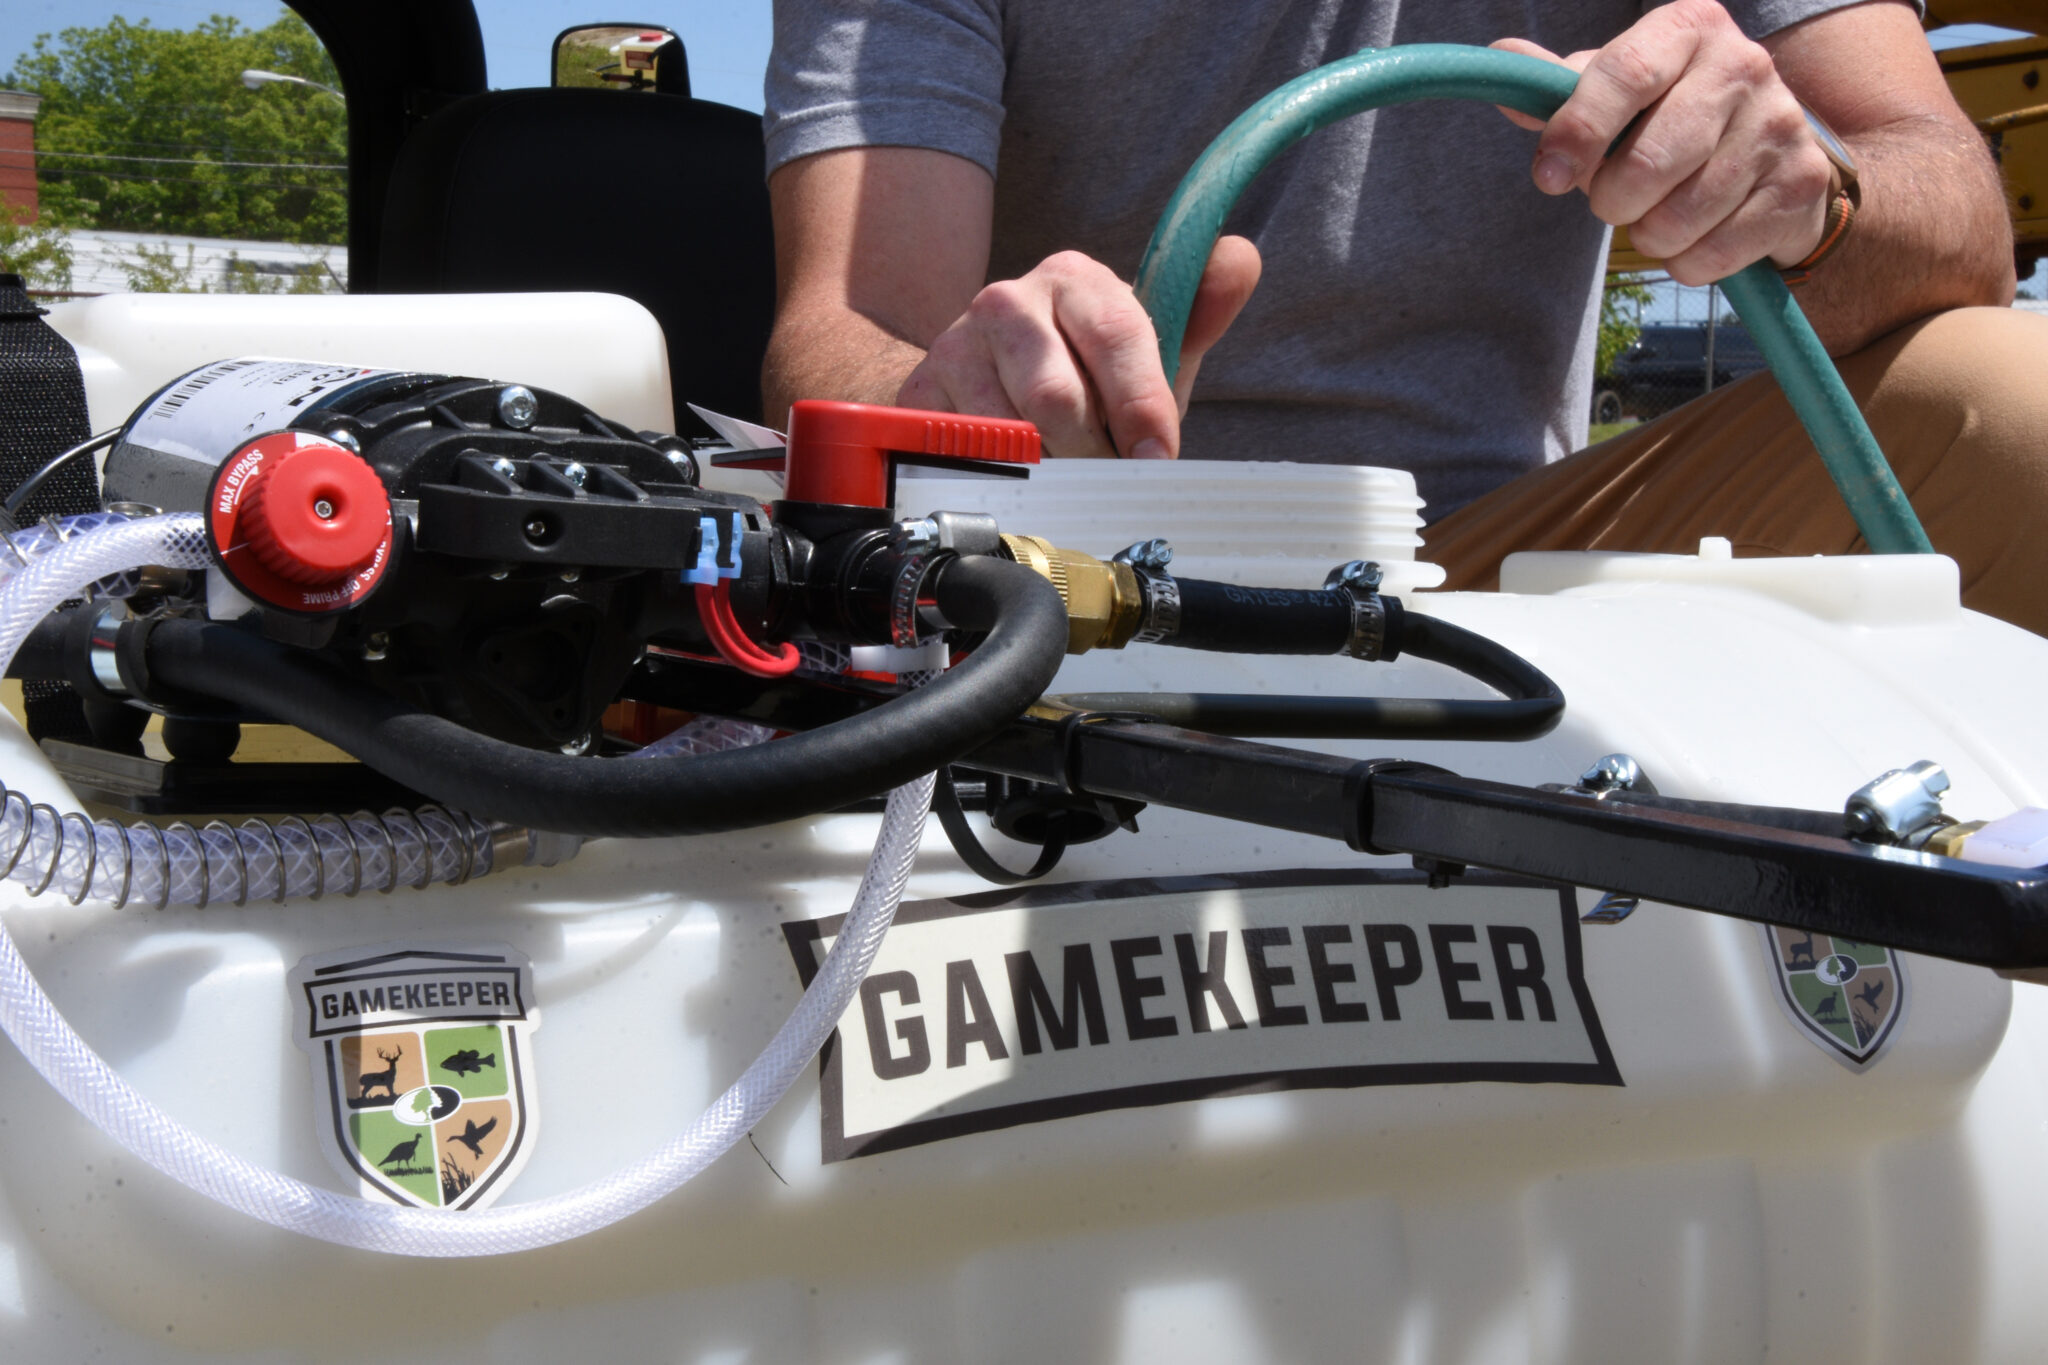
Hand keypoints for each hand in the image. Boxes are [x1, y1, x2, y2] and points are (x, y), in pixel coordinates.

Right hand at [896, 236, 1261, 457]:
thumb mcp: (1150, 348)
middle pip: (1056, 398)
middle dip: (1090, 452)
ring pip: (1007, 432)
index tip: (1156, 459)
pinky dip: (994, 476)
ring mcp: (954, 345)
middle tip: (1103, 477)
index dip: (1141, 408)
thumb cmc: (1087, 374)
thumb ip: (1198, 308)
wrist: (992, 386)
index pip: (1117, 339)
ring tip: (1061, 473)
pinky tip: (1012, 475)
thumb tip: (1240, 257)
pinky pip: (961, 453)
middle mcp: (1007, 300)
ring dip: (1044, 469)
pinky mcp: (917, 393)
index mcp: (1074, 278)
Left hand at [1492, 0, 1834, 284]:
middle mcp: (1744, 65)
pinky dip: (1685, 261)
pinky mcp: (1799, 186)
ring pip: (1678, 219)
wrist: (1773, 158)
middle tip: (1613, 200)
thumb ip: (1563, 86)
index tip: (1547, 177)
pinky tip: (1696, 236)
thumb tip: (1504, 55)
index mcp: (1689, 27)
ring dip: (1649, 236)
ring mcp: (1780, 125)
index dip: (1578, 132)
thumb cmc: (1670, 119)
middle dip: (1612, 201)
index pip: (1623, 74)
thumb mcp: (1619, 93)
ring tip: (1658, 215)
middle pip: (1649, 162)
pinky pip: (1710, 254)